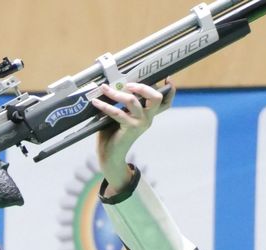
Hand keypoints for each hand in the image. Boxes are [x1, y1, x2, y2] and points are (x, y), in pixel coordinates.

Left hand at [92, 80, 173, 194]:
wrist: (110, 155)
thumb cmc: (113, 134)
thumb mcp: (121, 115)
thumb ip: (123, 103)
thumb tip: (113, 84)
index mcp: (148, 114)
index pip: (166, 102)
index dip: (170, 90)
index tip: (167, 78)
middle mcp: (148, 118)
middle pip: (156, 97)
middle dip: (142, 86)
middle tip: (128, 84)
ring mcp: (140, 123)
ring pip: (132, 101)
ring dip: (116, 93)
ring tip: (104, 89)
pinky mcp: (129, 128)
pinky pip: (117, 112)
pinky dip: (105, 106)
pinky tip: (96, 102)